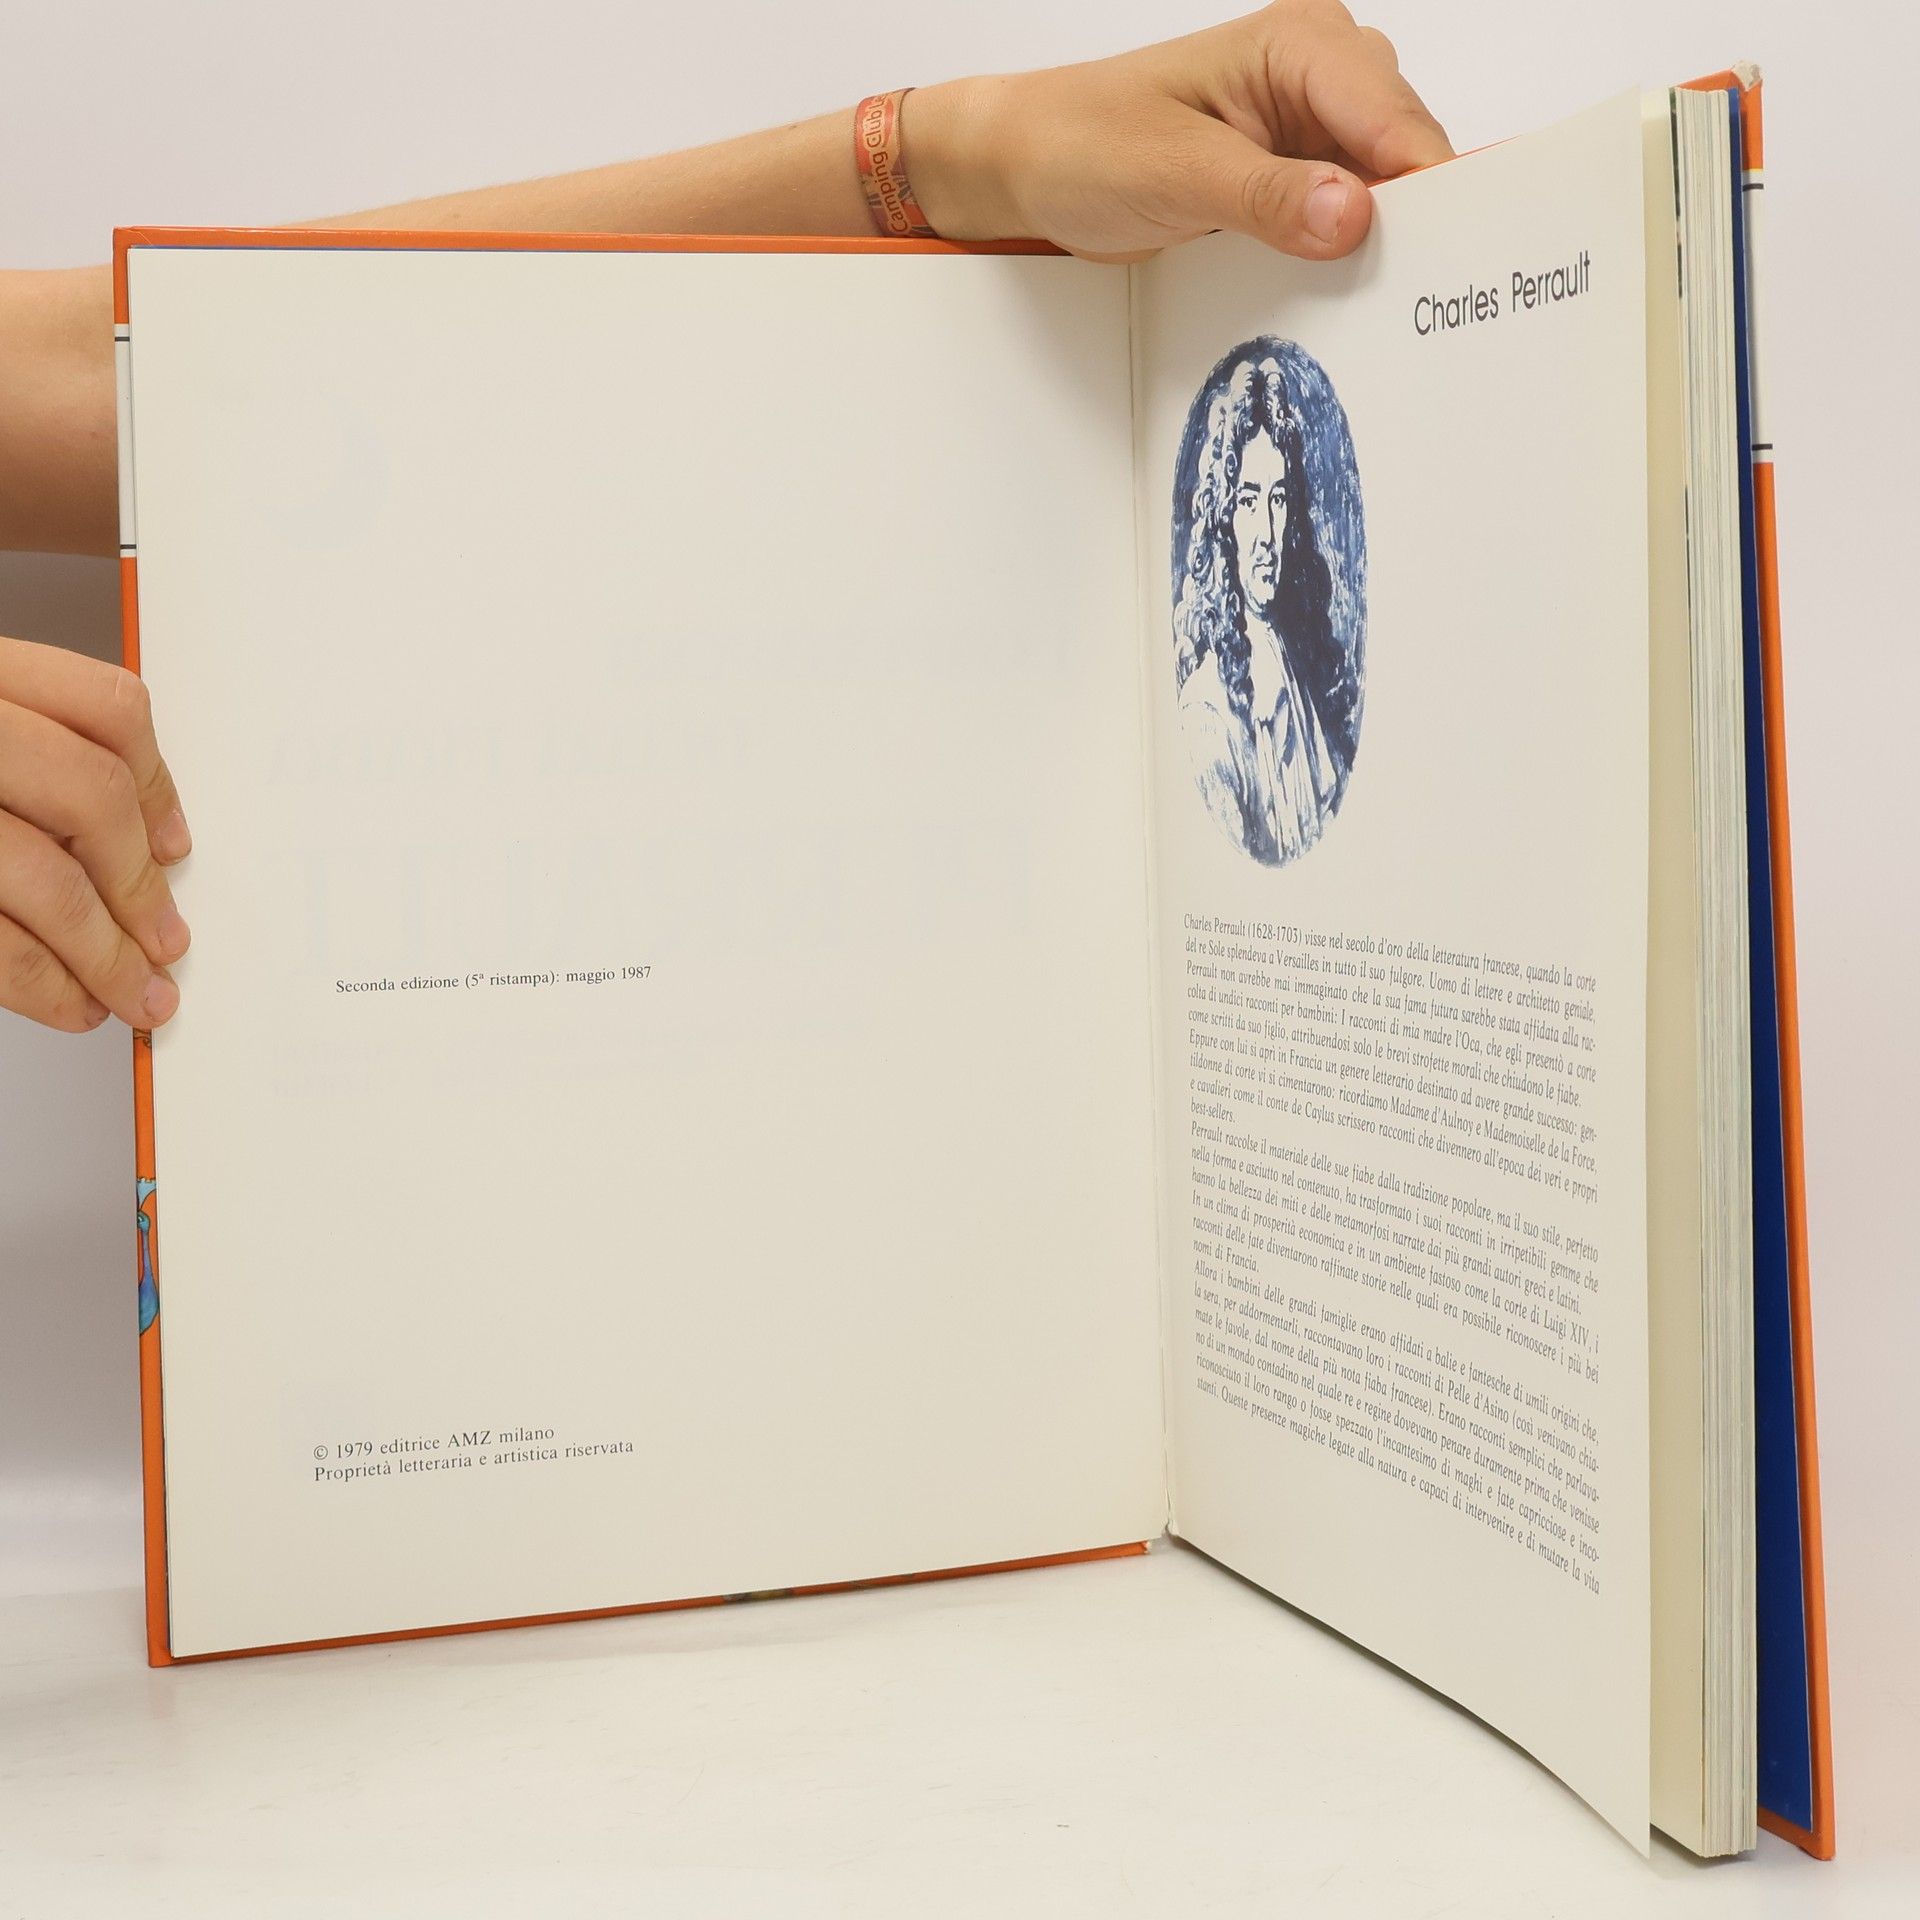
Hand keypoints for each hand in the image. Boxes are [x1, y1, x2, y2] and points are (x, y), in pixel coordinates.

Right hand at [0, 634, 189, 1032]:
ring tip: (133, 994)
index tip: (173, 846)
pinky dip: (42, 983)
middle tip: (165, 945)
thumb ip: (22, 754)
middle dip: (140, 888)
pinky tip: (69, 1003)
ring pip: (47, 878)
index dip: (156, 786)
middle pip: (89, 798)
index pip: (105, 707)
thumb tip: (137, 845)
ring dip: (105, 954)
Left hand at [912, 1, 1452, 262]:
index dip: (1428, 189)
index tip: (1451, 259)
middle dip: (1414, 224)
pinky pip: (1344, 222)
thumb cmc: (1085, 144)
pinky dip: (1346, 262)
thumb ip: (1266, 196)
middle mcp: (1319, 78)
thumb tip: (1353, 215)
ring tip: (1389, 311)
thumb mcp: (1175, 173)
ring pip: (1383, 195)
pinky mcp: (1293, 182)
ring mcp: (1310, 133)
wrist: (1030, 166)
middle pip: (1405, 155)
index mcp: (1299, 45)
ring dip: (1381, 250)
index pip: (1393, 118)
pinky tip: (1346, 302)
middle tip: (1422, 302)